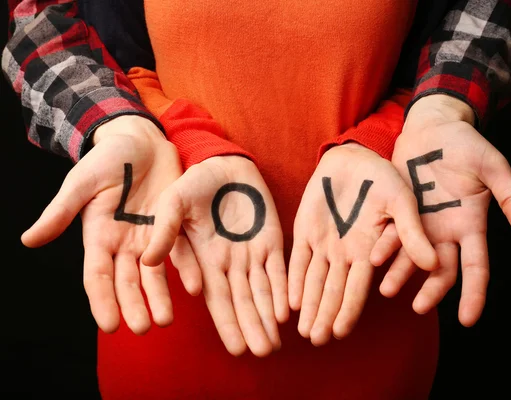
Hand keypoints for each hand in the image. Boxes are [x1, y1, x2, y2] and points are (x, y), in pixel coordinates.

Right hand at [21, 116, 198, 334]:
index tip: (109, 326)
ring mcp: (150, 237)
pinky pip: (180, 251)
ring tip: (165, 320)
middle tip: (143, 329)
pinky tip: (195, 286)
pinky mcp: (173, 226)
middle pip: (127, 282)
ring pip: (154, 275)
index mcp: (99, 236)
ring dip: (159, 297)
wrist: (141, 141)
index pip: (98, 276)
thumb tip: (28, 241)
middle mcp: (124, 243)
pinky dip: (186, 268)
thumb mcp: (82, 183)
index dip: (102, 301)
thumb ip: (60, 212)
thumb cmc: (107, 160)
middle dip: (133, 306)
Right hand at [141, 155, 287, 356]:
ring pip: (261, 291)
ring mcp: (252, 252)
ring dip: (267, 316)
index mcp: (205, 259)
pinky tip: (286, 311)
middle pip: (242, 302)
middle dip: (251, 327)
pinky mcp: (271, 239)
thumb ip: (164, 230)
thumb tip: (149, 261)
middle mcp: (229, 262)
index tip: (236, 347)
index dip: (226, 322)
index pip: (217, 299)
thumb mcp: (173, 202)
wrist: (224, 163)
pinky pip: (278, 268)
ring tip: (275, 343)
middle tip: (262, 353)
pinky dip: (282, 289)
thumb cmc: (195, 182)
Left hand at [288, 143, 437, 345]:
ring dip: (309, 305)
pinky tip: (290, 301)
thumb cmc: (381, 177)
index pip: (357, 288)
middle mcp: (345, 253)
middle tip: (315, 340)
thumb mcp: (400, 201)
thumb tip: (432, 264)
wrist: (353, 156)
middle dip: (325, 316)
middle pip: (333, 291)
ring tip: (302, 332)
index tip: (340, 332)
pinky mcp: (305, 230)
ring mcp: (323, 243)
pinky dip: (293, 279)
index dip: (349, 310)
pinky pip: (298, 259)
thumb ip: (411, 232)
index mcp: (368, 250)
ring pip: (314, 281)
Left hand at [370, 94, 510, 326]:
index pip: (476, 267)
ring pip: (412, 258)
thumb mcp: (493, 166)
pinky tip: (373, 258)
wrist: (432, 127)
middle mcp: (446, 230)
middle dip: (431, 291)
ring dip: (401, 274)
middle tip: (418, 307)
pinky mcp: (399, 211)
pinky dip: (384, 246)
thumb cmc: (466, 144)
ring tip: (386, 289)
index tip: (468, 320)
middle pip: (441, 270)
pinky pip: (391, 234)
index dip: (474, 294)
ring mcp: (421, 222)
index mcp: (471, 224)